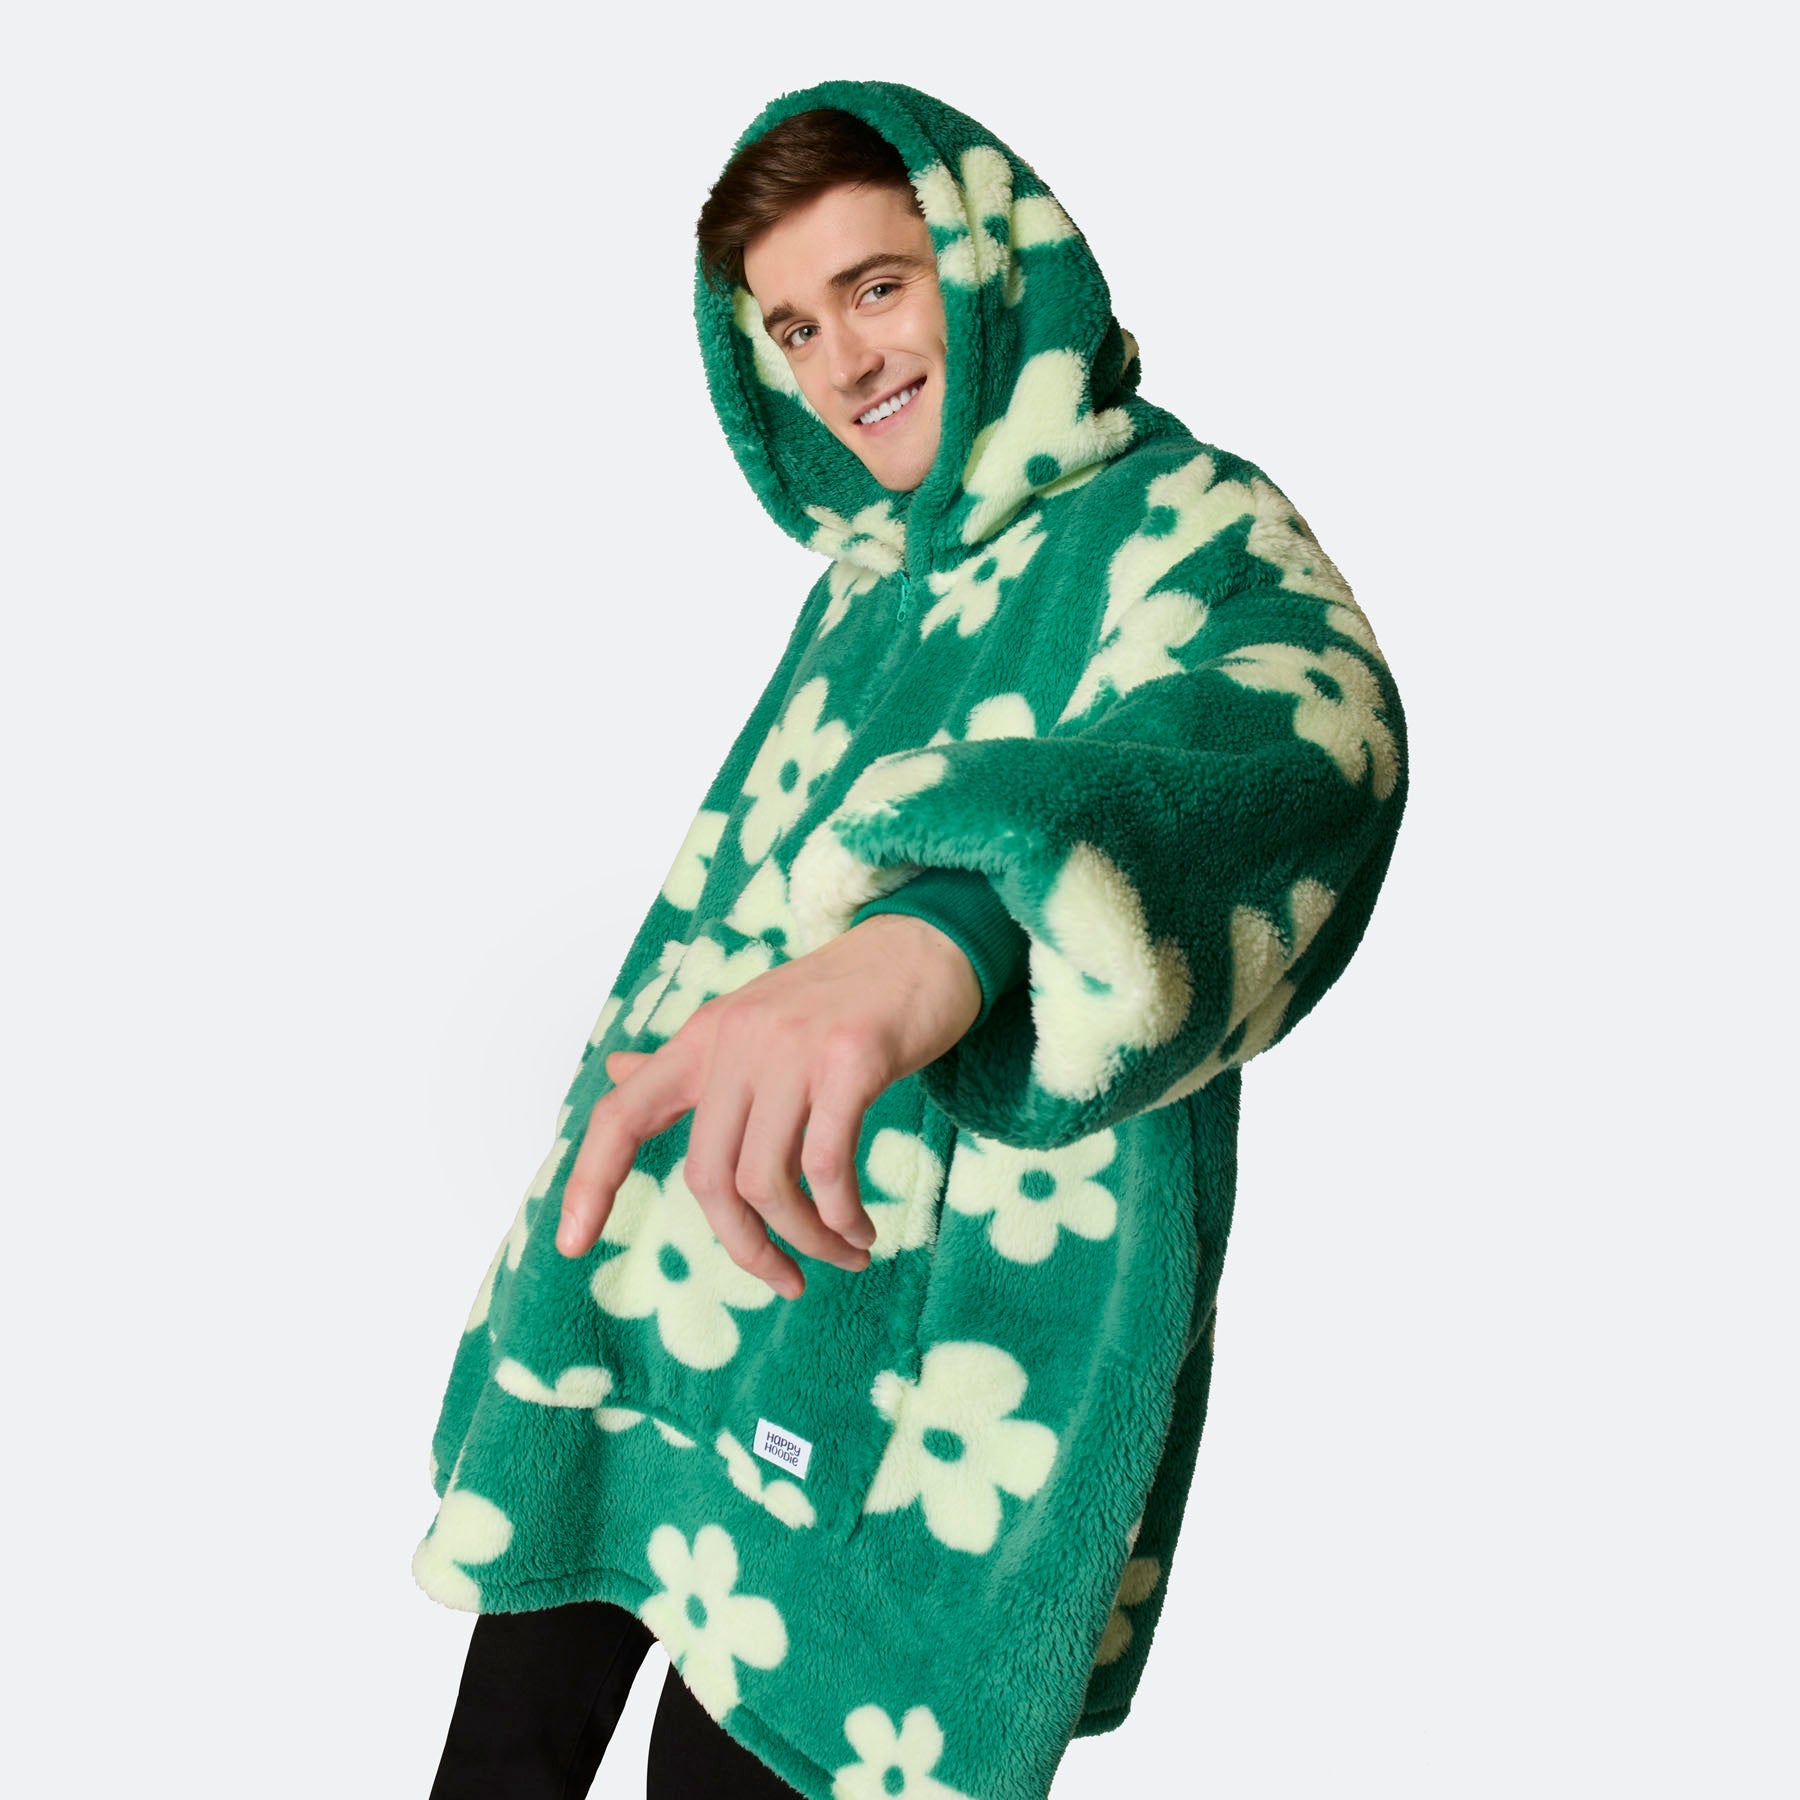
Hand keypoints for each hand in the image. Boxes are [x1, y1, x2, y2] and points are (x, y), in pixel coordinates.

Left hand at [556, 913, 982, 1297]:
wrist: (924, 947)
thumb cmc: (840, 997)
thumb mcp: (752, 1021)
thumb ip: (690, 1061)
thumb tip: (617, 1072)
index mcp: (703, 1038)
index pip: (621, 1113)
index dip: (589, 1181)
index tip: (569, 1244)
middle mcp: (736, 1040)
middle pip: (708, 1178)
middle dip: (747, 1247)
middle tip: (787, 1278)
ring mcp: (792, 1047)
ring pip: (768, 1182)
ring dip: (806, 1240)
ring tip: (844, 1253)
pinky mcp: (851, 1058)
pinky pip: (827, 1166)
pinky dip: (841, 1216)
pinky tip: (861, 1228)